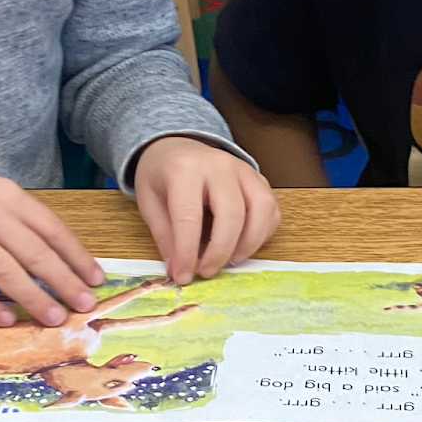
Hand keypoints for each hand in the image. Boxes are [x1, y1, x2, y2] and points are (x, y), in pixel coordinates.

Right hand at [0, 170, 104, 328]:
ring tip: (55, 317)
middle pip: (33, 252)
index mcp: (9, 197)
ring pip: (4, 271)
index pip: (51, 228)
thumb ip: (26, 224)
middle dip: (62, 280)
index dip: (76, 256)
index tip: (96, 280)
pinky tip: (7, 320)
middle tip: (83, 304)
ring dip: (33, 296)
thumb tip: (67, 265)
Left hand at [133, 136, 279, 284]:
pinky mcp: (258, 177)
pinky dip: (263, 232)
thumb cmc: (161, 174)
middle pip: (232, 213)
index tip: (184, 277)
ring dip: (249, 242)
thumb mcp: (149, 202)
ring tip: (230, 260)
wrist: (176, 145)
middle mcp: (219, 165)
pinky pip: (271, 208)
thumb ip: (165, 236)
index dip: (187, 252)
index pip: (190, 217)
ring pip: (261, 208)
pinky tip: (244, 245)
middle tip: (207, 272)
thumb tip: (179, 271)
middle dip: (221, 251)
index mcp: (184, 170)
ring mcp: (243, 169)